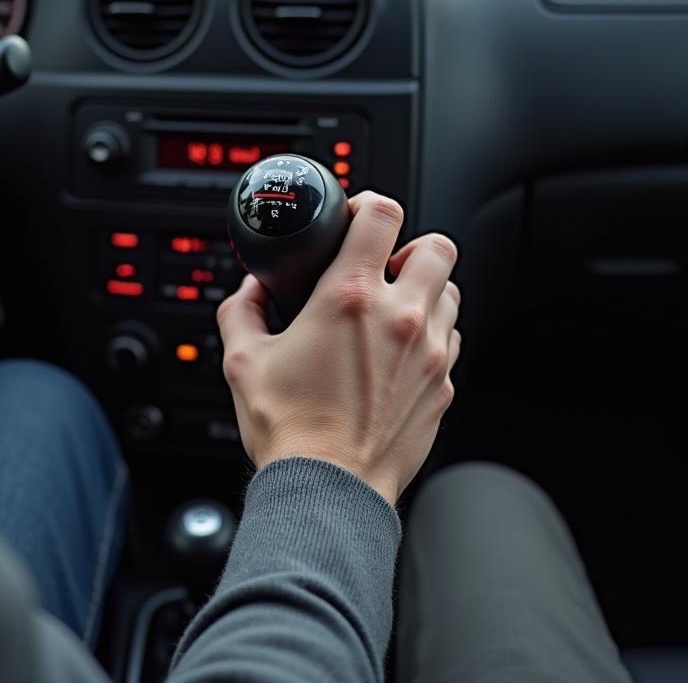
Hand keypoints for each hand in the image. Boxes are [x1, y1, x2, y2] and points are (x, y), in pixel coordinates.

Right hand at [217, 191, 460, 505]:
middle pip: (437, 246)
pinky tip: (400, 352)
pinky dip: (432, 334)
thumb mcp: (243, 358)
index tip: (355, 217)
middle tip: (382, 266)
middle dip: (410, 246)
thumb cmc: (289, 428)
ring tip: (392, 309)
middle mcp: (401, 318)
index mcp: (351, 298)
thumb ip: (243, 310)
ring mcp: (431, 354)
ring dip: (424, 289)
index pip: (383, 213)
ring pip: (451, 291)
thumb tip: (251, 290)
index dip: (368, 204)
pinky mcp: (444, 387)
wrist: (328, 491)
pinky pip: (453, 339)